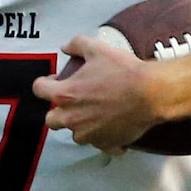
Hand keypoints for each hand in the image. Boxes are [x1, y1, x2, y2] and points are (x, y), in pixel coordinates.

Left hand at [36, 33, 162, 153]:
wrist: (151, 93)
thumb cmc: (124, 71)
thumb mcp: (97, 49)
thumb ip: (76, 45)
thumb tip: (66, 47)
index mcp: (65, 95)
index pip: (38, 90)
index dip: (44, 83)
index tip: (53, 81)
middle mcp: (73, 118)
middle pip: (51, 121)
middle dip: (58, 111)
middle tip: (72, 102)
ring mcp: (90, 134)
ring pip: (76, 135)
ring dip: (81, 126)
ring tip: (95, 115)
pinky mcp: (107, 144)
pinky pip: (101, 145)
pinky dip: (106, 138)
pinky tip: (114, 128)